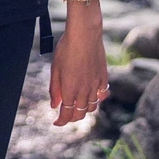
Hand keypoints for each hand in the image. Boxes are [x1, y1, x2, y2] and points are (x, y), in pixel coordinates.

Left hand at [50, 9, 108, 126]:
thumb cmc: (66, 50)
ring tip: (77, 106)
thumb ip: (54, 89)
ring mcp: (95, 85)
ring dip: (84, 110)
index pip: (66, 114)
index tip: (56, 123)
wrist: (85, 35)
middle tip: (65, 116)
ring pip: (92, 107)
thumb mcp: (55, 69)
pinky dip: (97, 99)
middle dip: (71, 118)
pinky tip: (92, 96)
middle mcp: (84, 91)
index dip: (61, 121)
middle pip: (80, 114)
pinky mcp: (104, 78)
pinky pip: (102, 95)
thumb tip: (54, 106)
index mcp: (69, 90)